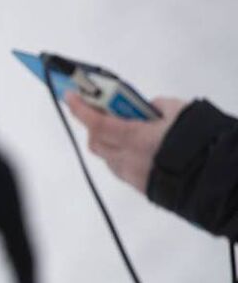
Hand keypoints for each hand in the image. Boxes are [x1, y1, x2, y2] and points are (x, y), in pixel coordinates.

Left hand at [65, 93, 186, 191]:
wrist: (213, 178)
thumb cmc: (197, 140)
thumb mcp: (178, 111)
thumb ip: (156, 106)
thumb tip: (146, 108)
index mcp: (134, 138)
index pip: (97, 122)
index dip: (80, 109)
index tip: (69, 96)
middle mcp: (127, 158)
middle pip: (96, 142)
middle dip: (94, 126)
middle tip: (100, 112)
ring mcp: (132, 175)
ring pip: (107, 157)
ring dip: (108, 142)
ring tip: (124, 130)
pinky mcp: (139, 186)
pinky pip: (120, 168)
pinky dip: (121, 155)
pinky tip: (136, 149)